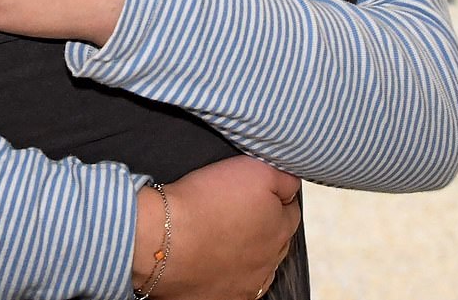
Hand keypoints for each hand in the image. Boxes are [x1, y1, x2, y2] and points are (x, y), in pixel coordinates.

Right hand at [136, 157, 300, 299]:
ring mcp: (247, 285)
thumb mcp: (253, 170)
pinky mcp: (222, 298)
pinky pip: (233, 284)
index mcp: (280, 230)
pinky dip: (227, 272)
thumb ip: (282, 177)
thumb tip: (293, 183)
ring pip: (257, 265)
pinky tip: (214, 258)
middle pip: (275, 239)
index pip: (290, 209)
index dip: (274, 193)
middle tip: (237, 206)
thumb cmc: (205, 201)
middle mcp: (270, 262)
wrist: (164, 238)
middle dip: (264, 223)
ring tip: (224, 233)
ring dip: (247, 250)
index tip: (254, 186)